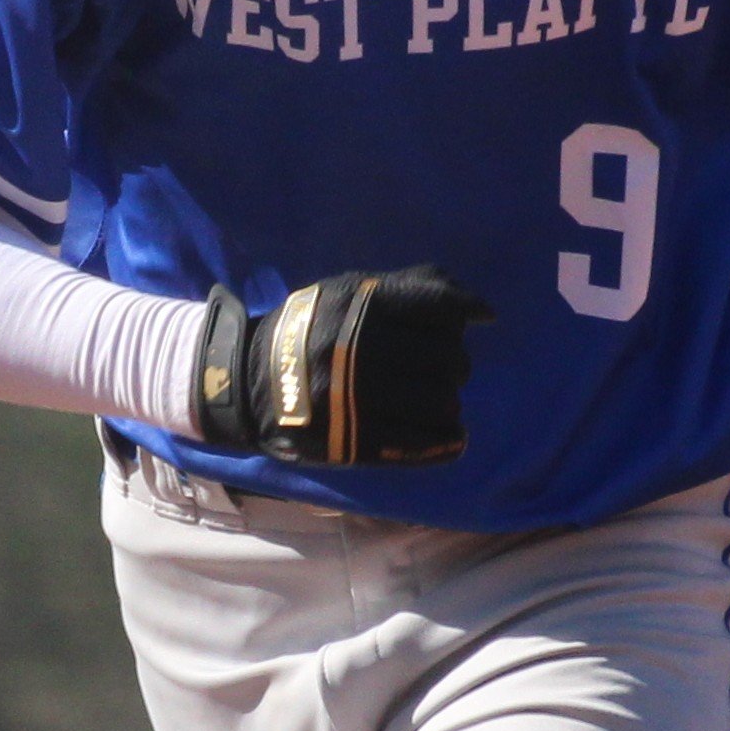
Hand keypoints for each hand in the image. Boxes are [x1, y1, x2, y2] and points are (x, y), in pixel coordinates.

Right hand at [198, 266, 492, 464]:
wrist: (249, 382)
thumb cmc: (313, 329)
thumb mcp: (350, 291)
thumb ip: (411, 288)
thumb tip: (480, 309)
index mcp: (361, 307)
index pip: (441, 306)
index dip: (465, 311)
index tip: (477, 318)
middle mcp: (361, 350)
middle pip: (449, 358)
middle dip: (454, 362)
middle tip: (440, 367)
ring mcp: (359, 399)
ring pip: (443, 402)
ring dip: (448, 401)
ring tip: (434, 399)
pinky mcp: (357, 442)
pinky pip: (427, 443)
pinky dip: (448, 439)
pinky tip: (449, 433)